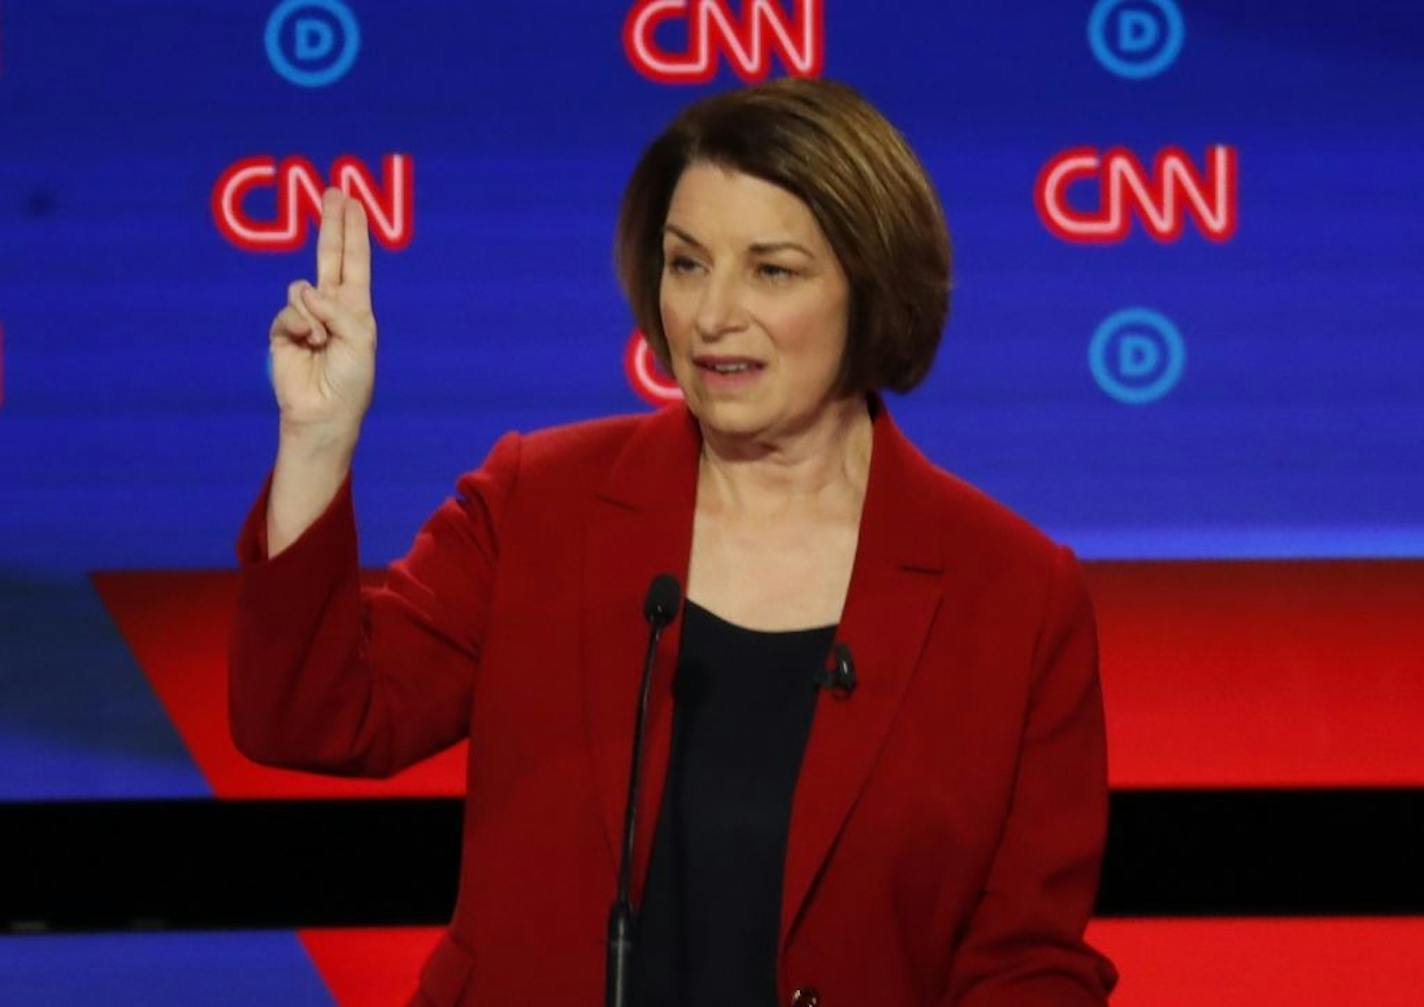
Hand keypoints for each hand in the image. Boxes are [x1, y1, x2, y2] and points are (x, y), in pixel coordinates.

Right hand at [269, 187, 376, 442]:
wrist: (325, 411)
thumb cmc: (351, 380)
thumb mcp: (360, 340)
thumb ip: (338, 309)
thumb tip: (306, 289)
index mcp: (356, 307)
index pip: (354, 261)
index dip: (353, 232)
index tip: (353, 203)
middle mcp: (331, 307)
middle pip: (330, 256)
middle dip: (332, 224)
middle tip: (334, 190)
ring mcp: (305, 317)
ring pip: (302, 289)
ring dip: (314, 314)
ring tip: (321, 342)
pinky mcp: (283, 330)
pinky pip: (288, 311)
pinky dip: (298, 326)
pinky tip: (307, 345)